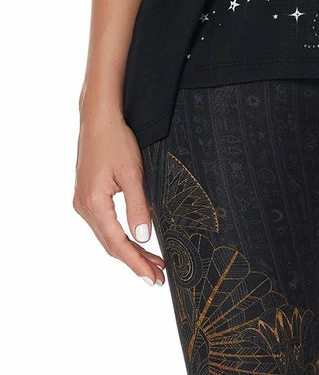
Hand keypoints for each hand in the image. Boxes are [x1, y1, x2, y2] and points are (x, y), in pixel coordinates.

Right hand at [73, 110, 165, 285]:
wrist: (98, 120)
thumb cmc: (116, 141)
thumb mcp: (133, 173)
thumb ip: (138, 207)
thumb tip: (144, 238)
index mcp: (94, 204)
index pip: (118, 244)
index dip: (137, 262)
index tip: (152, 278)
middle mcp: (84, 208)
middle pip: (111, 244)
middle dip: (135, 261)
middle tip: (157, 276)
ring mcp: (83, 203)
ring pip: (107, 236)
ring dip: (129, 249)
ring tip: (153, 262)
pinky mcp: (86, 197)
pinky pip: (104, 225)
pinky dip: (120, 236)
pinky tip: (135, 240)